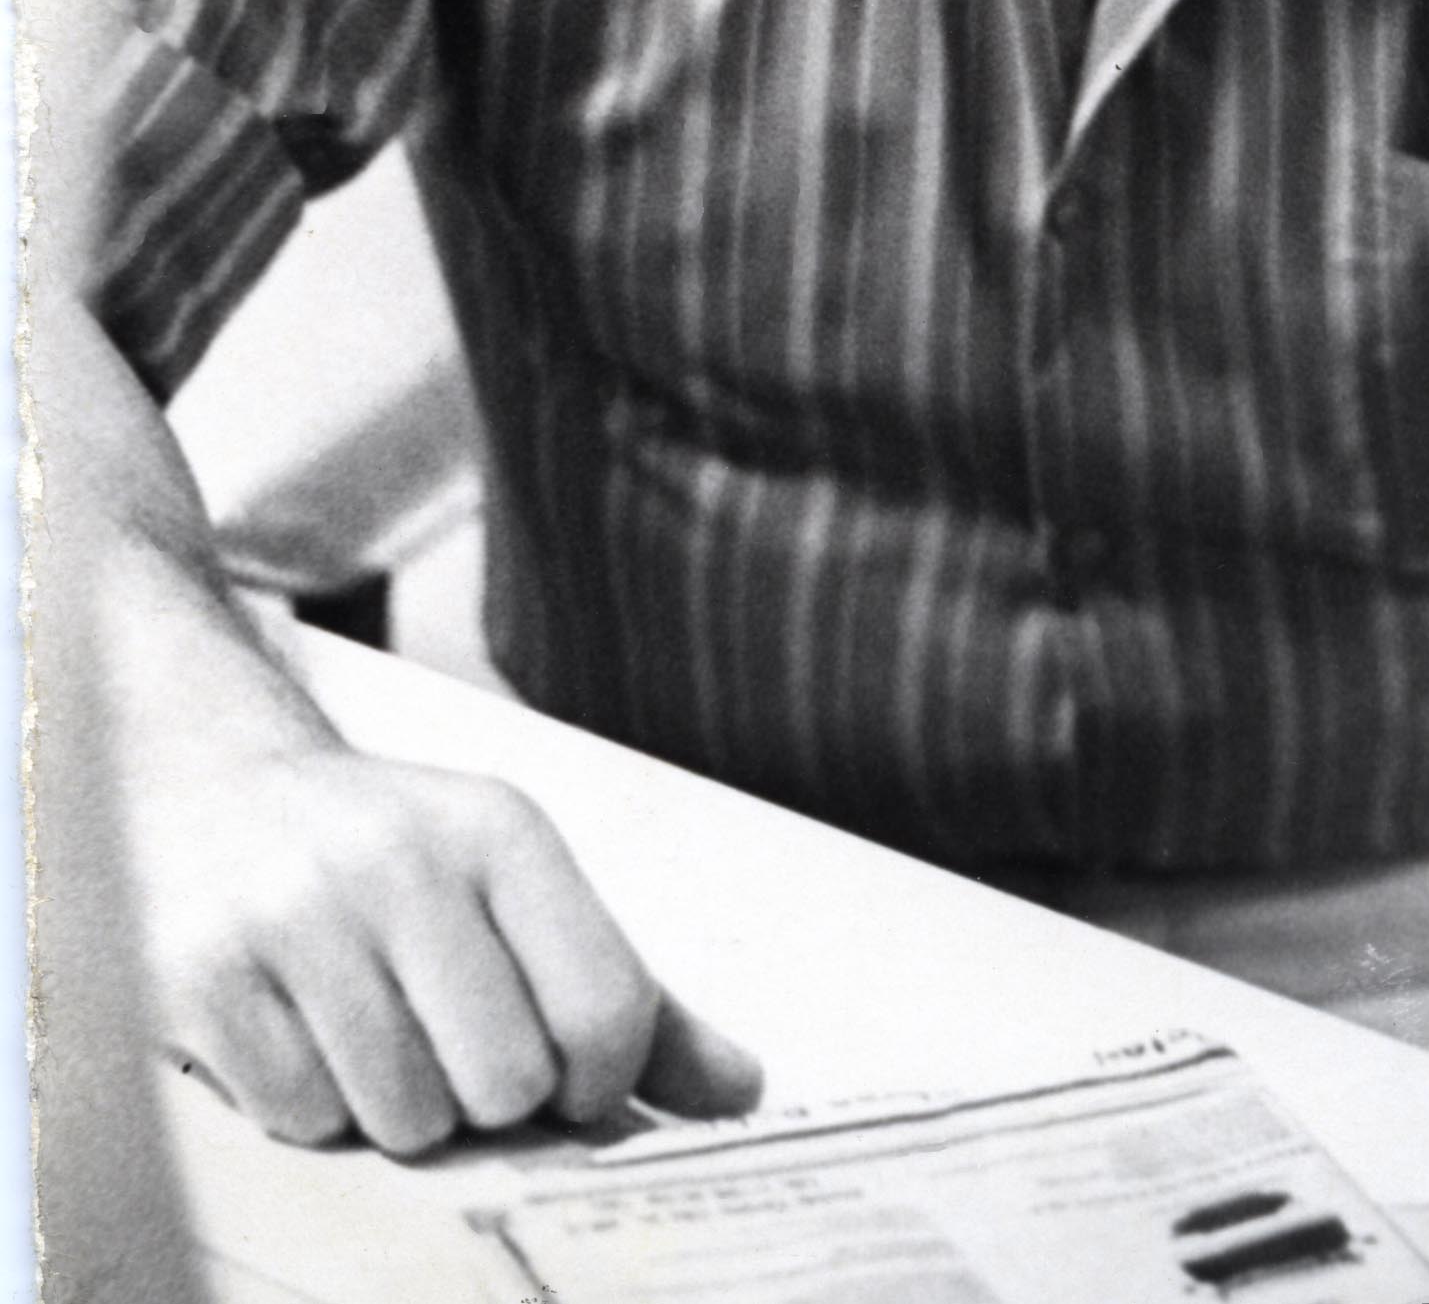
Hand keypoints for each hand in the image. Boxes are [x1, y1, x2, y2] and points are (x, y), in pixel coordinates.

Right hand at [139, 735, 763, 1154]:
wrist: (205, 788)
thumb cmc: (386, 859)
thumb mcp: (515, 887)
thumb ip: (631, 994)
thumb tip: (743, 1093)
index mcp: (501, 830)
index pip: (607, 1010)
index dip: (598, 1083)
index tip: (565, 1079)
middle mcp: (402, 861)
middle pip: (507, 1085)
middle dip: (482, 1098)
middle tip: (442, 1040)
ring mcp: (297, 917)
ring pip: (403, 1117)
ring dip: (389, 1106)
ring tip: (360, 1025)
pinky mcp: (204, 978)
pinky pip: (300, 1121)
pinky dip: (304, 1105)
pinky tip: (290, 1029)